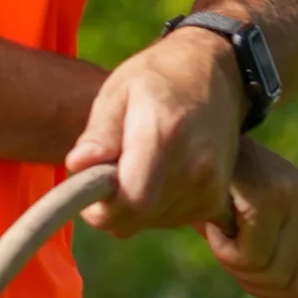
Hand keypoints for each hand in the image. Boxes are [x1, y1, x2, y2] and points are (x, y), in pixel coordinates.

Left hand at [62, 29, 243, 237]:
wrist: (218, 74)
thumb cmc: (159, 78)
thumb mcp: (120, 90)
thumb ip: (100, 131)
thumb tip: (79, 165)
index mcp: (164, 136)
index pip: (131, 201)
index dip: (101, 208)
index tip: (88, 188)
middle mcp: (194, 167)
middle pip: (137, 218)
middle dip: (111, 206)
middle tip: (108, 171)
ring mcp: (209, 187)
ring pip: (149, 223)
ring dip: (134, 205)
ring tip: (138, 164)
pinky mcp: (215, 199)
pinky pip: (170, 221)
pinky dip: (155, 207)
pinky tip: (159, 174)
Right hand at [200, 139, 297, 297]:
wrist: (192, 142)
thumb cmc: (219, 196)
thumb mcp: (256, 231)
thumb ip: (278, 264)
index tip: (268, 296)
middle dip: (259, 288)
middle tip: (233, 256)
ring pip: (271, 275)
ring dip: (235, 266)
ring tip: (222, 234)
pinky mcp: (271, 196)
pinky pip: (249, 257)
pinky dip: (223, 251)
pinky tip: (214, 224)